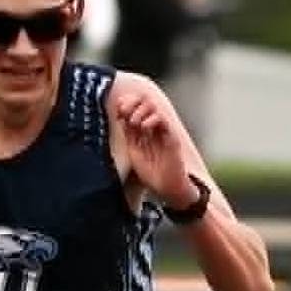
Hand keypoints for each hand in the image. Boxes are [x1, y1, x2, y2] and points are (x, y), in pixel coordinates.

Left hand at [113, 77, 192, 205]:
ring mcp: (163, 131)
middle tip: (124, 111)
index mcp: (143, 129)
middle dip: (133, 103)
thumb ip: (129, 135)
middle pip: (145, 102)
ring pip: (154, 107)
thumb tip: (120, 116)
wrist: (167, 187)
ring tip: (134, 122)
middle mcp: (154, 127)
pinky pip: (163, 120)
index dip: (128, 103)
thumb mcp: (134, 151)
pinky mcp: (172, 137)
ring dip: (141, 110)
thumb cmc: (151, 173)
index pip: (137, 107)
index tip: (119, 108)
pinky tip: (143, 127)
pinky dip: (152, 119)